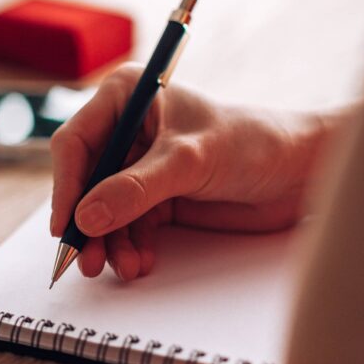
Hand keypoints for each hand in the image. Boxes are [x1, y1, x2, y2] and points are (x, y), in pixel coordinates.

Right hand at [50, 65, 328, 281]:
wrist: (297, 171)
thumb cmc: (250, 142)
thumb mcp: (188, 162)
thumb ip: (135, 189)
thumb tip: (86, 217)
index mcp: (128, 96)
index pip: (77, 142)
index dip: (66, 185)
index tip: (66, 224)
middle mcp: (128, 127)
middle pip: (86, 180)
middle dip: (87, 222)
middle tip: (86, 260)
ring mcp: (141, 163)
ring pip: (104, 208)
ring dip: (110, 241)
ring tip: (125, 267)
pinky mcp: (157, 194)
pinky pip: (127, 224)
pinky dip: (130, 245)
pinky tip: (140, 261)